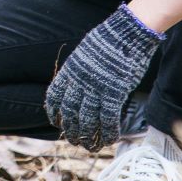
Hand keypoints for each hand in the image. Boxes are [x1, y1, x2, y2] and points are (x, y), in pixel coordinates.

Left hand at [44, 3, 164, 150]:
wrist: (126, 33)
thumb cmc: (109, 40)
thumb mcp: (84, 52)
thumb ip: (79, 70)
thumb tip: (77, 83)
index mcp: (70, 70)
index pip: (54, 97)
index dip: (54, 113)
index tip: (56, 122)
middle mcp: (79, 82)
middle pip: (69, 113)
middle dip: (71, 130)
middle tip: (74, 141)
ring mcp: (96, 88)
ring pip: (87, 121)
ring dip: (88, 137)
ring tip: (90, 147)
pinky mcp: (114, 93)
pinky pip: (108, 119)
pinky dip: (108, 132)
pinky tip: (109, 140)